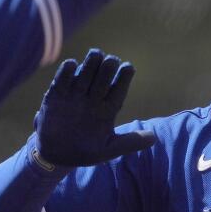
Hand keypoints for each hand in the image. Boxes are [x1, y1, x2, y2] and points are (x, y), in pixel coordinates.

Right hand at [33, 49, 156, 166]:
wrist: (56, 156)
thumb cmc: (85, 152)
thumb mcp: (108, 150)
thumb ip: (130, 142)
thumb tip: (154, 137)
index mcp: (108, 109)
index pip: (118, 90)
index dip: (124, 78)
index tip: (128, 68)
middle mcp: (93, 98)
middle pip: (103, 78)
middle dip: (108, 68)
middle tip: (111, 60)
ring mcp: (75, 95)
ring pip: (85, 74)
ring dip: (90, 64)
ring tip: (96, 54)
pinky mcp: (56, 95)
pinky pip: (62, 80)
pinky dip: (66, 72)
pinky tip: (72, 64)